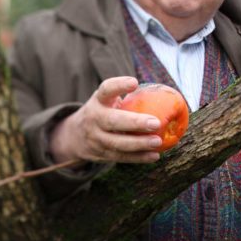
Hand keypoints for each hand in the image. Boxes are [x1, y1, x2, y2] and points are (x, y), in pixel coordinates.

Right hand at [49, 76, 163, 163]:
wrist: (76, 136)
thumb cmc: (103, 112)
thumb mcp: (107, 101)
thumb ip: (126, 98)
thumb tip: (165, 95)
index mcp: (98, 101)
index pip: (106, 89)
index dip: (119, 85)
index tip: (135, 82)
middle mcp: (94, 118)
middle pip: (113, 121)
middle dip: (135, 123)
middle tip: (156, 123)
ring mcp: (96, 138)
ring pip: (118, 143)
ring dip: (139, 144)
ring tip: (158, 141)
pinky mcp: (101, 154)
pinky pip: (121, 157)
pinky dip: (138, 158)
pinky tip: (154, 156)